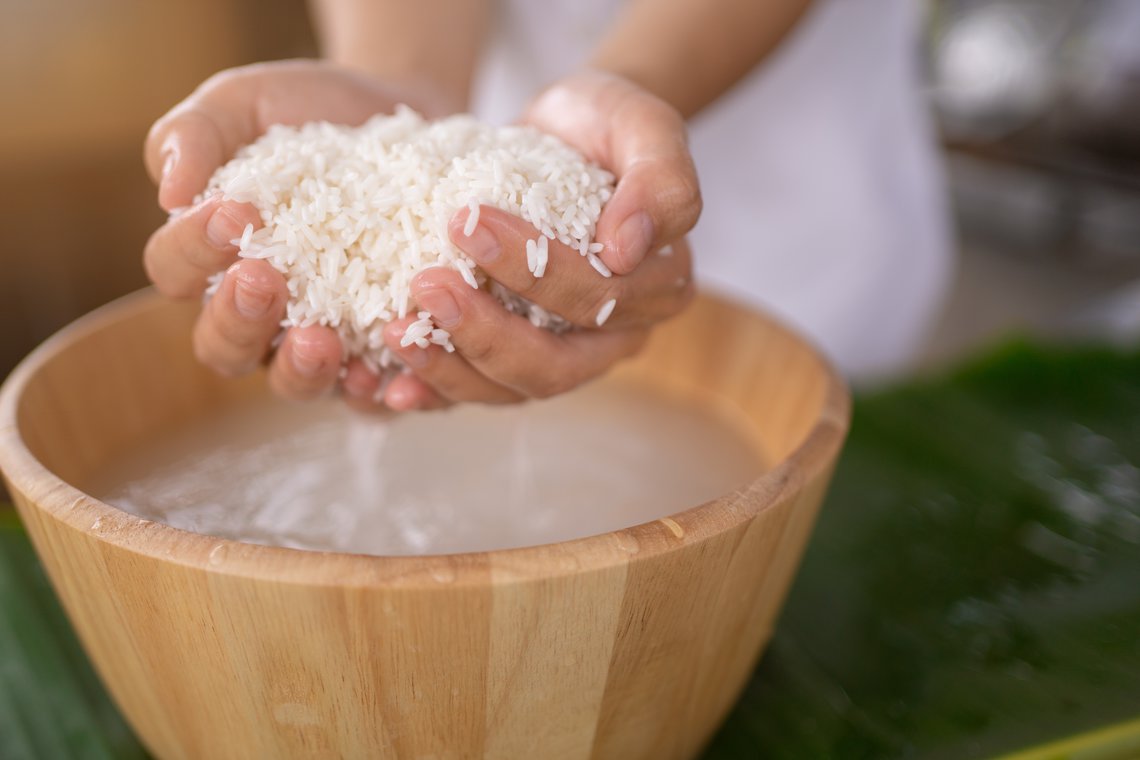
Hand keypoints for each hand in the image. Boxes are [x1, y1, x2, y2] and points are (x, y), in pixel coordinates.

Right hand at [143, 60, 448, 401]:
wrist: (409, 121)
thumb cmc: (312, 116)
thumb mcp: (246, 104)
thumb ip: (194, 134)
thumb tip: (172, 190)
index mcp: (213, 261)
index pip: (177, 273)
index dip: (193, 250)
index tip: (232, 212)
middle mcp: (263, 315)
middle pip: (225, 348)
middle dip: (239, 320)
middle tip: (264, 279)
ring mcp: (324, 343)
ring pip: (296, 384)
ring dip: (303, 370)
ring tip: (321, 340)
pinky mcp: (387, 356)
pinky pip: (374, 397)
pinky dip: (378, 395)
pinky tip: (388, 378)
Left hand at [353, 70, 699, 411]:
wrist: (565, 133)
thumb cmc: (607, 125)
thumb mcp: (644, 127)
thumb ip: (660, 181)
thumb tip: (628, 248)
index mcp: (657, 289)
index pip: (598, 300)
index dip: (535, 271)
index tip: (468, 222)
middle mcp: (614, 337)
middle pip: (553, 366)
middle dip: (485, 334)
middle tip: (425, 285)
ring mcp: (562, 353)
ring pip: (510, 390)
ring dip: (449, 369)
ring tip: (394, 332)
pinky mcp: (513, 355)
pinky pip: (476, 389)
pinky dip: (432, 390)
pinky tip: (387, 386)